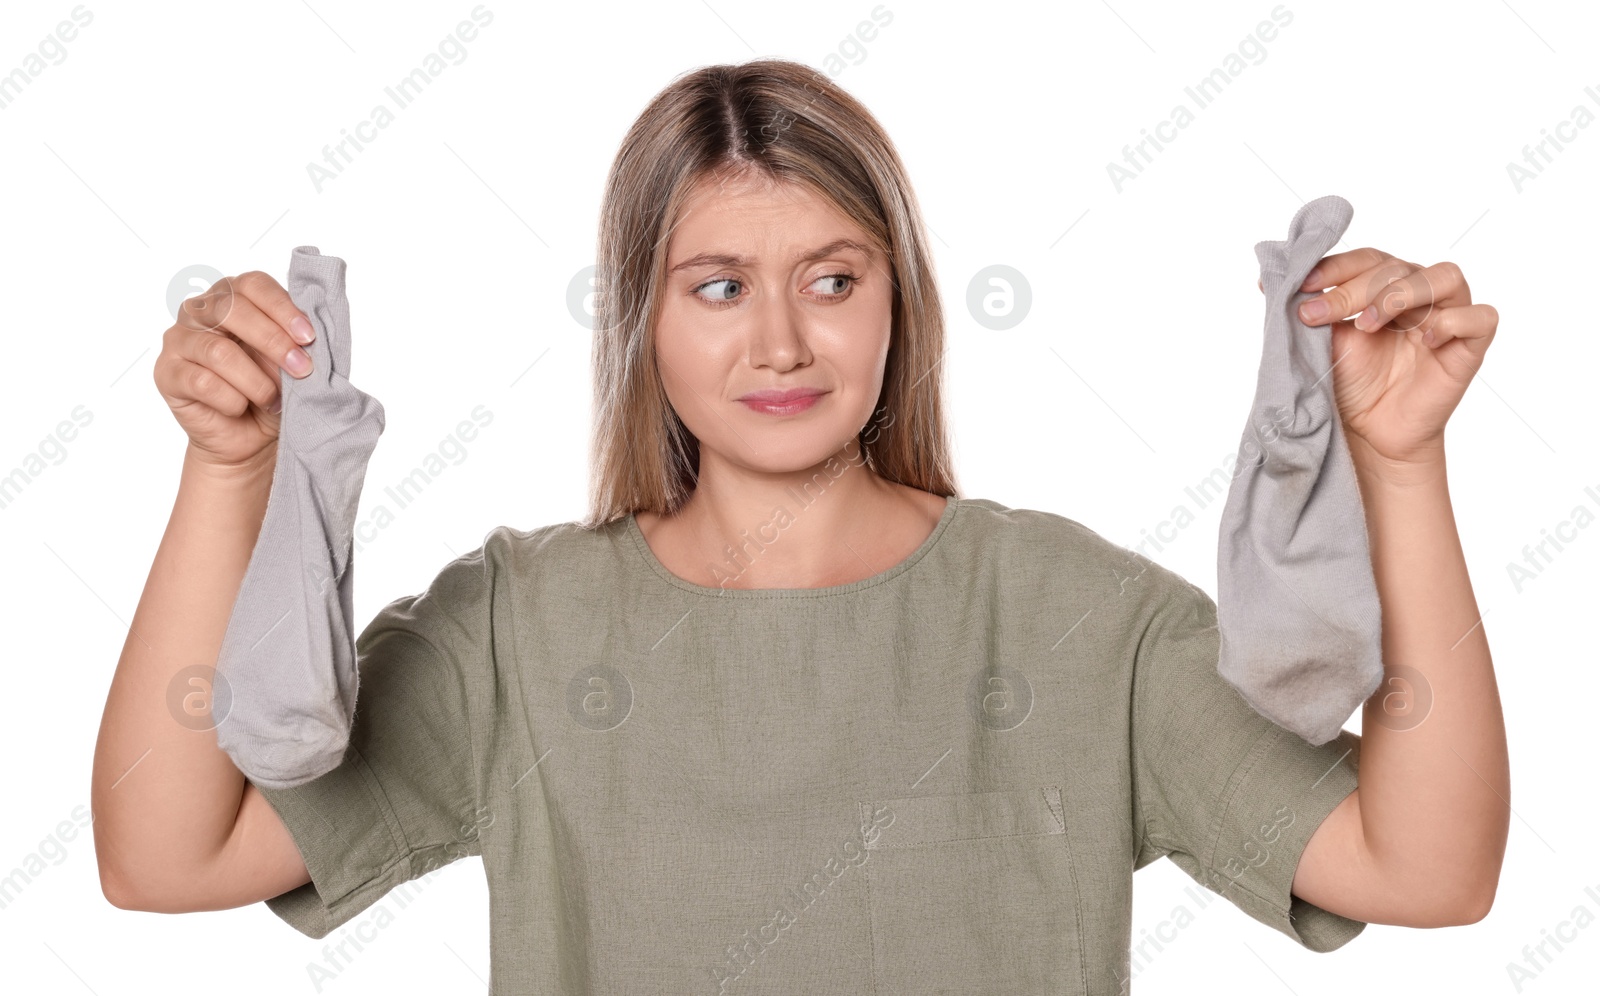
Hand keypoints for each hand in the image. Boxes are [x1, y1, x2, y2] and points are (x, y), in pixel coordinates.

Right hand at [154, 271, 318, 470]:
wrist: (249, 438)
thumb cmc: (271, 391)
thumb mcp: (290, 363)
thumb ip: (294, 342)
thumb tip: (304, 339)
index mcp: (233, 296)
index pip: (253, 284)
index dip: (282, 308)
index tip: (308, 337)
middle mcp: (200, 310)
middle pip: (232, 309)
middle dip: (273, 341)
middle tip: (301, 369)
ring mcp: (179, 340)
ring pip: (219, 352)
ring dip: (256, 381)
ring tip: (273, 400)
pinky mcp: (167, 373)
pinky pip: (203, 382)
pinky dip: (232, 400)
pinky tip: (241, 408)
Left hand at [1260, 248, 1497, 471]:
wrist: (1367, 434)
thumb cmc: (1348, 384)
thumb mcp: (1319, 342)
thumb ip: (1303, 308)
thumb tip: (1266, 277)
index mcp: (1385, 287)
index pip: (1369, 259)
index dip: (1337, 267)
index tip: (1304, 285)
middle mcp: (1419, 295)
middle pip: (1398, 267)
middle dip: (1354, 288)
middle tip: (1320, 314)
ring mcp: (1448, 318)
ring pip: (1446, 277)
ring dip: (1402, 294)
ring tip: (1368, 325)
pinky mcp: (1470, 348)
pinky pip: (1481, 318)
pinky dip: (1455, 320)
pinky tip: (1426, 337)